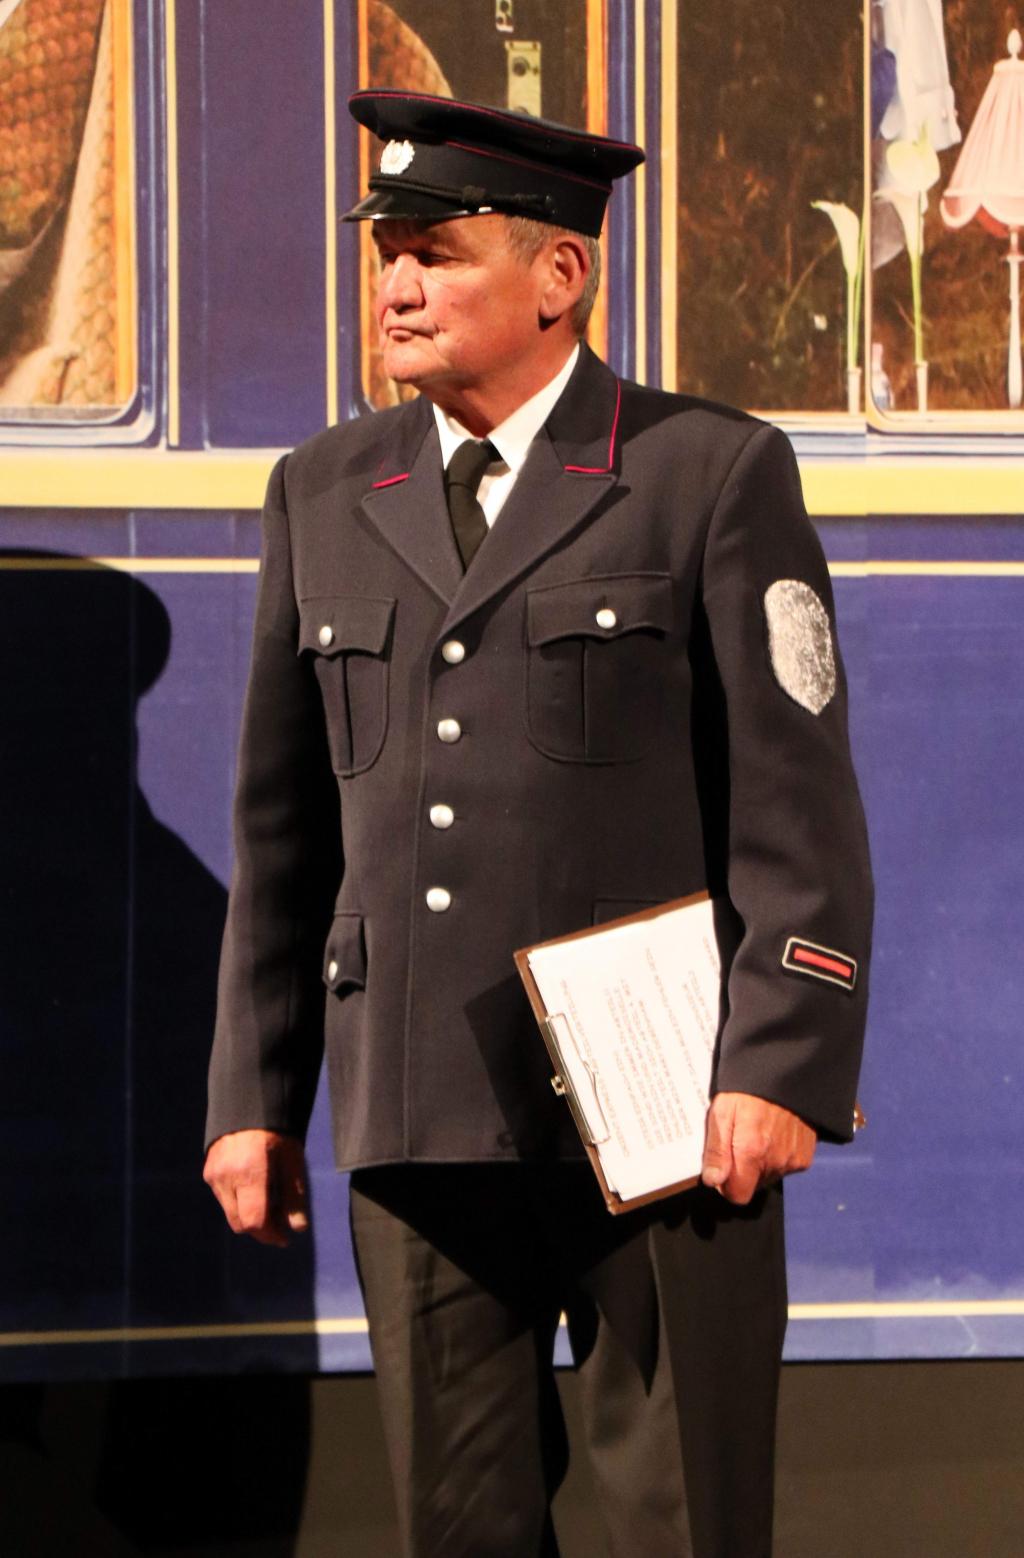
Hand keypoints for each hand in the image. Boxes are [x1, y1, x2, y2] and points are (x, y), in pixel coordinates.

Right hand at [203, 1129, 309, 1246]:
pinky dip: (239, 1202)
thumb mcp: (293, 1161)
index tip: (285, 1238)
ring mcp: (214, 1175)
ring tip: (270, 1203)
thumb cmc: (278, 1131)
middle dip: (261, 1229)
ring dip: (249, 1216)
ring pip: (230, 1212)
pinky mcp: (208, 1171)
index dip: (270, 1235)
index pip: (254, 1221)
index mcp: (250, 1173)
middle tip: (281, 1223)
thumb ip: (294, 1196)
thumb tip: (298, 1228)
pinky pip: (223, 1198)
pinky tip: (255, 1190)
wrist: (250, 1103)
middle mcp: (227, 1177)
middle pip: (240, 1223)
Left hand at [700, 1092, 815, 1205]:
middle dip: (742, 1171)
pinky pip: (785, 1168)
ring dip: (760, 1164)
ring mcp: (793, 1159)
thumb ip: (717, 1150)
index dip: (726, 1185)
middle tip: (738, 1141)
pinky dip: (777, 1157)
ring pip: (768, 1177)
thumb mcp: (723, 1112)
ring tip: (757, 1134)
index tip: (722, 1167)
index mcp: (751, 1152)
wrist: (786, 1071)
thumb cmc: (749, 1089)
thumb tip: (712, 1181)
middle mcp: (775, 1161)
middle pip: (752, 1186)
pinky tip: (774, 1134)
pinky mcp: (805, 1155)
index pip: (737, 1195)